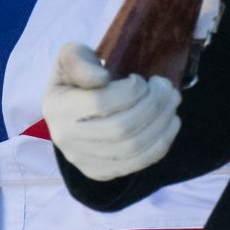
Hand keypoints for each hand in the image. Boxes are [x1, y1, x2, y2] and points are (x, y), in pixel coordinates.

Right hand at [44, 42, 181, 180]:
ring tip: (172, 102)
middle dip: (154, 105)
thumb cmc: (76, 78)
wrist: (70, 112)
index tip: (141, 79)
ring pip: (133, 147)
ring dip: (162, 123)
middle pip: (121, 128)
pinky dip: (161, 142)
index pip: (101, 103)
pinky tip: (170, 123)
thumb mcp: (71, 56)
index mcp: (57, 107)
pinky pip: (137, 163)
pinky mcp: (99, 172)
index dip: (131, 90)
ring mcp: (82, 160)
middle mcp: (66, 138)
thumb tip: (102, 79)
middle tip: (166, 88)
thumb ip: (80, 60)